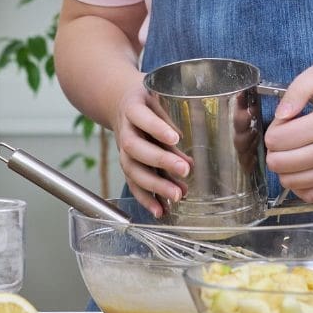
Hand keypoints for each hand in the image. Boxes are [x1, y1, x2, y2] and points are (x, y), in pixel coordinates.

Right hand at [114, 83, 188, 217]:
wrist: (121, 105)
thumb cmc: (148, 104)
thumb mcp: (160, 101)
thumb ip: (173, 126)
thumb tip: (192, 160)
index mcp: (132, 108)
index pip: (141, 118)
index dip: (156, 128)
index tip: (175, 137)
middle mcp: (124, 131)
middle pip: (135, 148)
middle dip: (159, 161)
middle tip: (184, 170)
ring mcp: (122, 150)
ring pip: (132, 170)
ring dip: (155, 185)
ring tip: (177, 196)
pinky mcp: (127, 165)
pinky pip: (133, 184)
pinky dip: (146, 199)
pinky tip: (161, 211)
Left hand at [262, 63, 312, 202]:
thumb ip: (297, 89)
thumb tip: (281, 114)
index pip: (276, 140)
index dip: (273, 130)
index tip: (284, 124)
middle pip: (279, 163)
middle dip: (275, 150)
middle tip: (286, 140)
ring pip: (290, 182)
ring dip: (285, 168)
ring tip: (295, 153)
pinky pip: (310, 196)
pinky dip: (300, 185)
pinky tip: (304, 169)